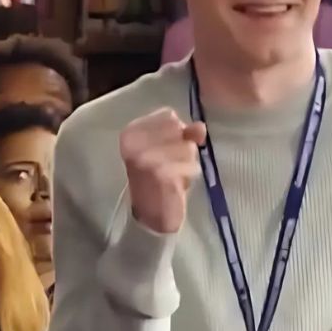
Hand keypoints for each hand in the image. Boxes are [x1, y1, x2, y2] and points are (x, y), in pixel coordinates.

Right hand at [119, 108, 206, 234]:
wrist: (149, 214)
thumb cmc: (157, 178)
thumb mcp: (167, 148)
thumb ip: (183, 132)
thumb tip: (200, 127)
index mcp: (131, 132)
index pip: (169, 116)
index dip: (177, 132)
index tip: (167, 150)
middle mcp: (135, 143)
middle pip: (180, 131)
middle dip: (183, 149)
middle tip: (170, 166)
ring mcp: (147, 159)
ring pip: (188, 148)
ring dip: (187, 165)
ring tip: (173, 177)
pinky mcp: (162, 175)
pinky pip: (191, 167)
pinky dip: (189, 177)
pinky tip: (177, 186)